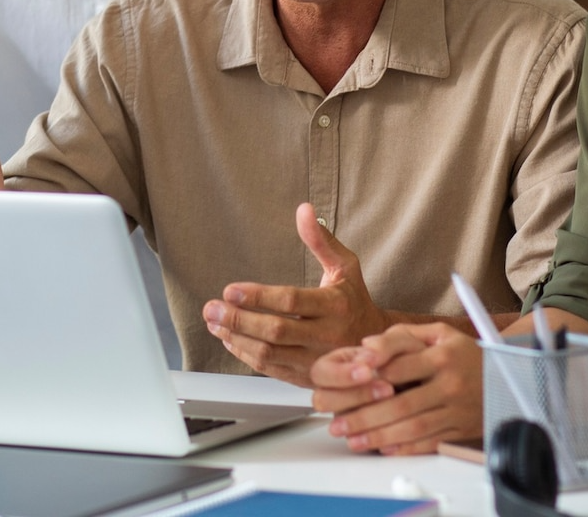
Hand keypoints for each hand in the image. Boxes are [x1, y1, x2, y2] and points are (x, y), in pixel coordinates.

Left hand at [201, 203, 388, 385]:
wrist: (376, 347)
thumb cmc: (355, 301)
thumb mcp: (345, 267)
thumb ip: (321, 241)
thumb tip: (304, 211)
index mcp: (336, 306)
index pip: (291, 301)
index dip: (258, 297)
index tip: (230, 290)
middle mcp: (327, 336)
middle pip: (275, 331)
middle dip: (238, 319)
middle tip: (211, 308)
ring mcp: (316, 361)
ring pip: (269, 354)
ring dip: (236, 338)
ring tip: (214, 322)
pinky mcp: (306, 377)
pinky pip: (270, 369)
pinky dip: (245, 355)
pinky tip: (229, 339)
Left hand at [309, 322, 482, 455]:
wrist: (505, 379)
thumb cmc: (464, 354)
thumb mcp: (439, 333)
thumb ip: (402, 336)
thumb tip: (367, 345)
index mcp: (442, 356)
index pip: (399, 367)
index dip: (370, 376)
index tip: (345, 384)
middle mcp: (449, 384)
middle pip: (401, 405)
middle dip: (365, 416)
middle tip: (338, 423)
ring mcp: (455, 410)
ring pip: (411, 428)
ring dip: (379, 436)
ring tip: (353, 440)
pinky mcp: (458, 430)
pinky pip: (428, 442)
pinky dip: (404, 448)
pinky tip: (382, 448)